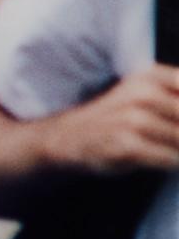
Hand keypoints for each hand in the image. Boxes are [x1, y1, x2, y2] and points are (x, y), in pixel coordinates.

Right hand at [59, 67, 178, 176]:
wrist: (70, 136)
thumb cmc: (118, 118)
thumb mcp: (145, 95)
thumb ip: (175, 100)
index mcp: (151, 76)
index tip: (178, 120)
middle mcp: (142, 93)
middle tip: (176, 136)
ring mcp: (132, 118)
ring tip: (174, 149)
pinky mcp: (125, 143)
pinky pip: (168, 157)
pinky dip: (173, 162)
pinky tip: (170, 161)